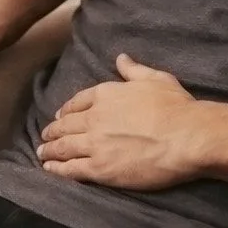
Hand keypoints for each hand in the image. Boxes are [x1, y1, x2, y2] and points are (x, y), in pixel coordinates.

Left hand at [37, 54, 199, 190]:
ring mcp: (95, 144)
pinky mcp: (100, 169)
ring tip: (42, 152)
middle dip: (53, 130)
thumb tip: (121, 58)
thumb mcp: (155, 79)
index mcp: (106, 95)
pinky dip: (57, 168)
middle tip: (45, 136)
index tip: (60, 115)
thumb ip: (134, 69)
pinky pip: (71, 169)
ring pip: (64, 147)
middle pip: (66, 125)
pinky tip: (49, 169)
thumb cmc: (175, 107)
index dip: (67, 109)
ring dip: (50, 150)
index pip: (78, 102)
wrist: (186, 137)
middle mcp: (95, 118)